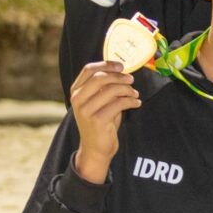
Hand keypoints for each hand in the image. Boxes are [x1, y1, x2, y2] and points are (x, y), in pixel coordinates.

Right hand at [69, 61, 141, 183]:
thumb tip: (122, 70)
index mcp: (76, 91)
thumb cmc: (100, 121)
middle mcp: (77, 99)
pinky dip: (131, 101)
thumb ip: (104, 86)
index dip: (107, 64)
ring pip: (111, 90)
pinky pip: (119, 103)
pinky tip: (137, 103)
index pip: (89, 69)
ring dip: (128, 90)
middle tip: (131, 80)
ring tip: (135, 94)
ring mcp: (86, 110)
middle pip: (100, 77)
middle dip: (119, 76)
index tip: (122, 66)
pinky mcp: (97, 120)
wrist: (95, 147)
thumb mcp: (99, 101)